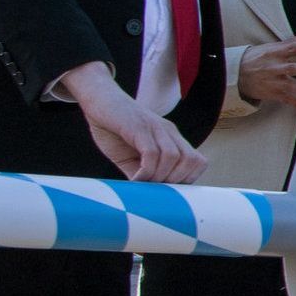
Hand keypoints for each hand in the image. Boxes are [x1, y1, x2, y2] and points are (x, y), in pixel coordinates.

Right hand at [59, 61, 205, 183]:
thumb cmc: (113, 129)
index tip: (168, 191)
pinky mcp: (138, 126)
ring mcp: (155, 127)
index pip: (197, 161)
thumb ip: (142, 172)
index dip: (187, 179)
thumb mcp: (130, 156)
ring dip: (160, 177)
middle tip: (155, 189)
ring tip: (144, 184)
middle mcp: (168, 132)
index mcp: (172, 138)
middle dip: (175, 181)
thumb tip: (149, 196)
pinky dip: (147, 170)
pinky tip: (136, 178)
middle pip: (191, 161)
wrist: (98, 99)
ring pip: (173, 157)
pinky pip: (152, 152)